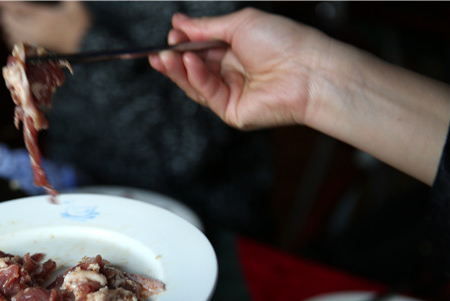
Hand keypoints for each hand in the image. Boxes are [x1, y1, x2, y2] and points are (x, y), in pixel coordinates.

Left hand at [0, 1, 90, 53]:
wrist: (87, 46)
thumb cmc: (82, 25)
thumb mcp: (74, 4)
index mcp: (42, 17)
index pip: (17, 9)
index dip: (4, 4)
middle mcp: (35, 30)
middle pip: (10, 23)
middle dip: (4, 15)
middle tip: (2, 9)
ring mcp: (36, 41)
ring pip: (13, 36)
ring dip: (7, 28)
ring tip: (6, 21)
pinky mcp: (38, 49)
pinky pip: (19, 45)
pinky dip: (13, 39)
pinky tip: (14, 36)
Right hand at [149, 7, 449, 183]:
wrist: (307, 70)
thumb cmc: (285, 42)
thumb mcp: (240, 24)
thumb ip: (206, 27)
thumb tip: (180, 22)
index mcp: (236, 50)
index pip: (201, 48)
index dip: (184, 43)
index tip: (171, 34)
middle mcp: (232, 72)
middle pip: (193, 68)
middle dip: (174, 59)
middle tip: (159, 51)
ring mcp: (231, 93)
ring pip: (195, 84)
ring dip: (178, 70)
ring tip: (167, 56)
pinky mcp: (231, 111)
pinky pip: (206, 94)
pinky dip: (196, 77)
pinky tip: (190, 62)